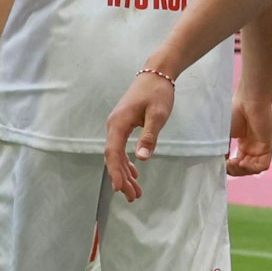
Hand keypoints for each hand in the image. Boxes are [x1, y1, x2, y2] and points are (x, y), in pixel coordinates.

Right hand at [105, 70, 177, 201]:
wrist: (157, 73)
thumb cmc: (158, 92)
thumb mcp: (158, 114)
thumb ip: (149, 136)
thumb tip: (142, 159)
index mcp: (118, 124)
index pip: (113, 153)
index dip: (116, 172)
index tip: (120, 189)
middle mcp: (114, 126)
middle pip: (114, 158)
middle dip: (122, 178)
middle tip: (133, 197)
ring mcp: (118, 126)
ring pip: (118, 155)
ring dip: (125, 173)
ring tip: (135, 192)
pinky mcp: (124, 125)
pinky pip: (122, 148)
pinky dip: (127, 162)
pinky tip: (134, 173)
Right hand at [227, 89, 271, 176]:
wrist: (248, 101)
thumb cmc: (234, 112)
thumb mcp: (223, 135)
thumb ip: (221, 150)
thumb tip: (217, 165)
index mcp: (244, 144)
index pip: (237, 165)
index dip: (228, 168)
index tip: (220, 163)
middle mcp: (253, 147)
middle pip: (245, 169)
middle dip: (233, 171)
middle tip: (225, 163)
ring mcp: (260, 147)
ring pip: (253, 170)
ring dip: (241, 171)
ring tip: (232, 163)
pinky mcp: (268, 146)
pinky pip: (263, 166)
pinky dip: (251, 169)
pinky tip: (242, 162)